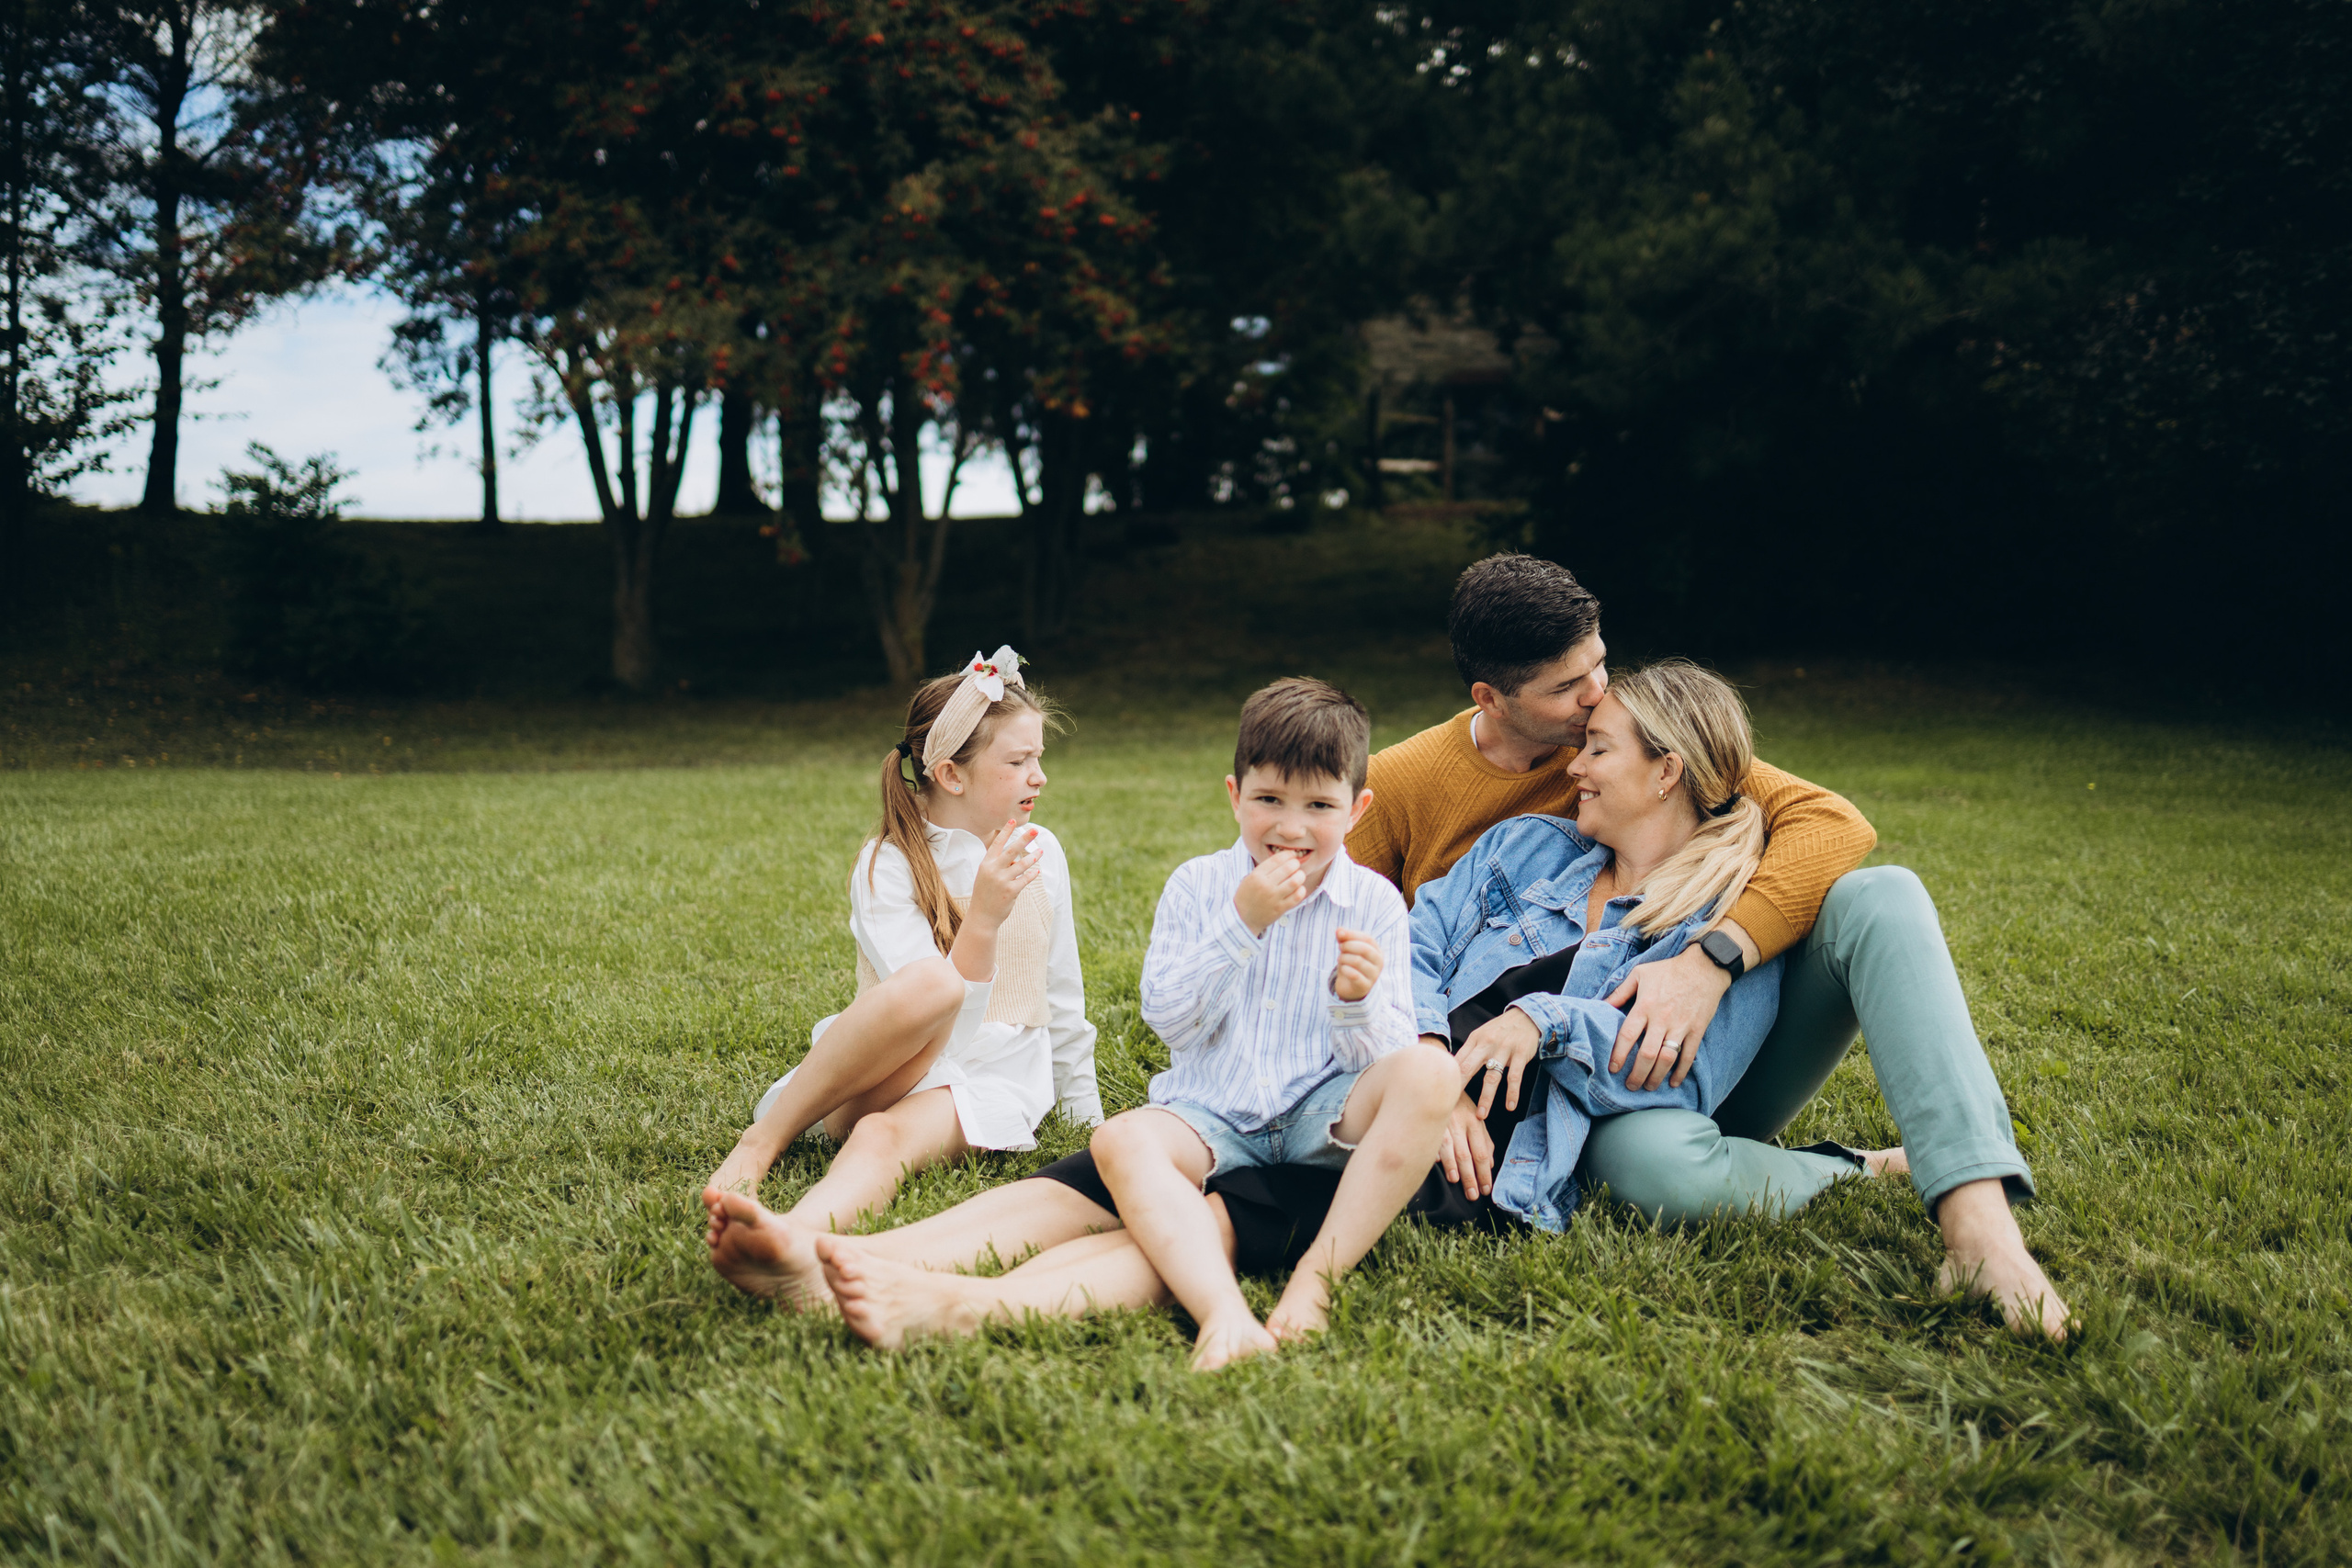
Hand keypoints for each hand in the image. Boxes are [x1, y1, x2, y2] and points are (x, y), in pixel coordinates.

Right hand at [966, 817, 1044, 927]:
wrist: (981, 916)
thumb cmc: (984, 894)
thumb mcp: (986, 876)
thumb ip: (999, 866)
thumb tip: (1016, 859)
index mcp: (986, 864)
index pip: (997, 843)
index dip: (1006, 831)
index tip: (1013, 820)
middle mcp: (993, 870)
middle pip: (1012, 850)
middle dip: (1024, 838)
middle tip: (1035, 830)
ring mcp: (1002, 880)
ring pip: (1022, 864)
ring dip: (1033, 857)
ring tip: (1041, 851)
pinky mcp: (1011, 891)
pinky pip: (1025, 879)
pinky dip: (1032, 874)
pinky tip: (1036, 871)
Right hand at [1234, 848, 1308, 934]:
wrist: (1243, 918)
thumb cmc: (1247, 896)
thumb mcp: (1249, 878)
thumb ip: (1265, 869)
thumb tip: (1284, 859)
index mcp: (1256, 876)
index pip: (1277, 859)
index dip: (1288, 855)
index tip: (1292, 855)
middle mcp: (1265, 885)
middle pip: (1288, 868)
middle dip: (1295, 864)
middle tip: (1296, 865)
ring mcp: (1274, 898)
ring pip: (1295, 881)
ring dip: (1300, 876)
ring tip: (1299, 876)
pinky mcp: (1280, 908)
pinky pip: (1297, 896)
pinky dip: (1301, 890)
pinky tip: (1299, 888)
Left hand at [1330, 927, 1382, 1001]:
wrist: (1350, 987)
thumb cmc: (1351, 964)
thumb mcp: (1347, 950)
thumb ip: (1344, 938)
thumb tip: (1339, 930)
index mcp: (1377, 951)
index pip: (1368, 939)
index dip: (1353, 934)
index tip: (1340, 934)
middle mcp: (1379, 963)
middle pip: (1365, 949)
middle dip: (1348, 946)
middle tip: (1340, 948)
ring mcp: (1374, 975)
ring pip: (1358, 961)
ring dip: (1344, 958)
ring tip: (1340, 959)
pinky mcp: (1365, 986)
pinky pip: (1355, 975)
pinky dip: (1345, 969)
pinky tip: (1342, 969)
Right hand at [1437, 1099, 1494, 1199]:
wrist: (1440, 1081)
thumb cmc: (1460, 1103)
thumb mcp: (1476, 1118)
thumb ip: (1485, 1140)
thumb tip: (1491, 1164)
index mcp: (1475, 1124)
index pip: (1482, 1153)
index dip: (1484, 1173)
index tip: (1486, 1188)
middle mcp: (1460, 1124)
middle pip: (1467, 1155)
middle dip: (1470, 1177)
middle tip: (1473, 1194)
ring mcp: (1443, 1123)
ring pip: (1449, 1148)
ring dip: (1452, 1166)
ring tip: (1456, 1181)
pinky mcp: (1429, 1122)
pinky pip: (1432, 1139)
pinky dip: (1434, 1151)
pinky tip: (1435, 1162)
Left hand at [1454, 1007, 1542, 1116]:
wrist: (1527, 1016)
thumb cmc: (1500, 1030)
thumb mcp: (1481, 1035)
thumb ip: (1468, 1052)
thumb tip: (1451, 1069)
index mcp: (1474, 1040)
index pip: (1458, 1061)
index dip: (1449, 1077)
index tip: (1441, 1093)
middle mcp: (1487, 1044)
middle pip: (1469, 1068)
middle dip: (1459, 1087)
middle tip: (1451, 1106)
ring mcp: (1504, 1049)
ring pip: (1492, 1077)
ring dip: (1486, 1098)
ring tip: (1481, 1114)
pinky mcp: (1520, 1054)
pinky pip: (1515, 1077)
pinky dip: (1512, 1093)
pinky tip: (1510, 1106)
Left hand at [1606, 944, 1729, 1090]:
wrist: (1705, 966)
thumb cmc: (1669, 970)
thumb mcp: (1640, 973)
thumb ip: (1620, 992)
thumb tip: (1601, 1005)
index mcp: (1645, 1005)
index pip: (1627, 1035)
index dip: (1619, 1055)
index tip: (1613, 1069)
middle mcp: (1662, 1019)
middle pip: (1646, 1054)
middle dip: (1637, 1074)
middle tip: (1630, 1086)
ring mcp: (1681, 1026)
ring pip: (1666, 1059)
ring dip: (1656, 1077)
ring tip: (1648, 1087)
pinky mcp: (1697, 1030)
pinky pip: (1689, 1056)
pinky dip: (1681, 1072)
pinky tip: (1673, 1082)